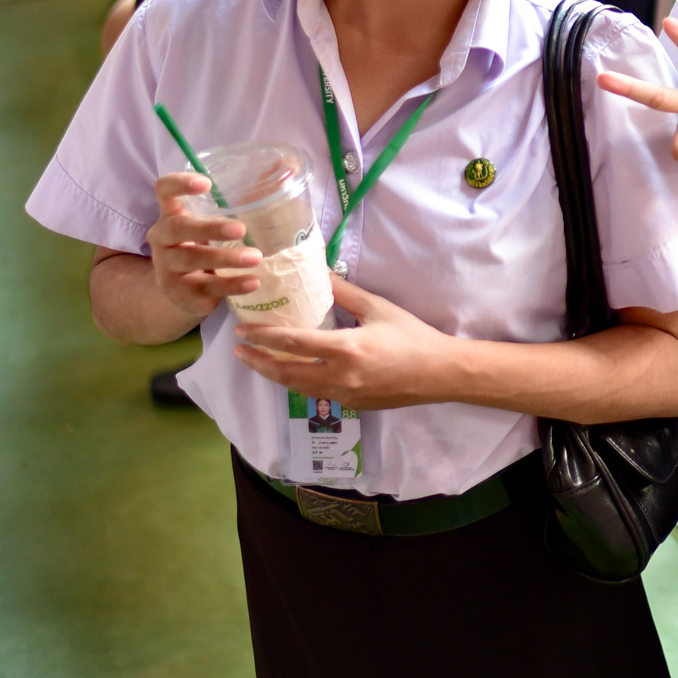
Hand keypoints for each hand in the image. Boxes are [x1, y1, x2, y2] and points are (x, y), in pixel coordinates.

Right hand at [145, 172, 262, 319]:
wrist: (183, 289)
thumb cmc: (204, 244)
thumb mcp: (217, 221)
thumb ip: (244, 197)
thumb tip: (285, 166)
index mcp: (172, 213)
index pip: (164, 190)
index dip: (180, 183)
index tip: (206, 183)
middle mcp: (163, 238)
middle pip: (178, 228)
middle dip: (210, 227)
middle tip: (240, 229)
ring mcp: (167, 266)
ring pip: (192, 260)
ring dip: (226, 258)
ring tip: (256, 257)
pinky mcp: (179, 291)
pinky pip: (205, 288)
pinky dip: (231, 285)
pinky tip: (253, 282)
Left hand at [234, 276, 452, 408]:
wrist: (439, 373)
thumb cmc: (412, 336)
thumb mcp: (379, 308)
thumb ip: (345, 293)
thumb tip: (319, 273)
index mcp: (345, 348)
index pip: (292, 342)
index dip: (262, 336)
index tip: (241, 330)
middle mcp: (339, 376)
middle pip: (285, 372)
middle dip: (257, 361)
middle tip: (238, 349)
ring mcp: (344, 394)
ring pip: (296, 387)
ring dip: (273, 374)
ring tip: (257, 360)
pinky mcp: (351, 404)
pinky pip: (316, 392)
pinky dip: (297, 381)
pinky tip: (293, 370)